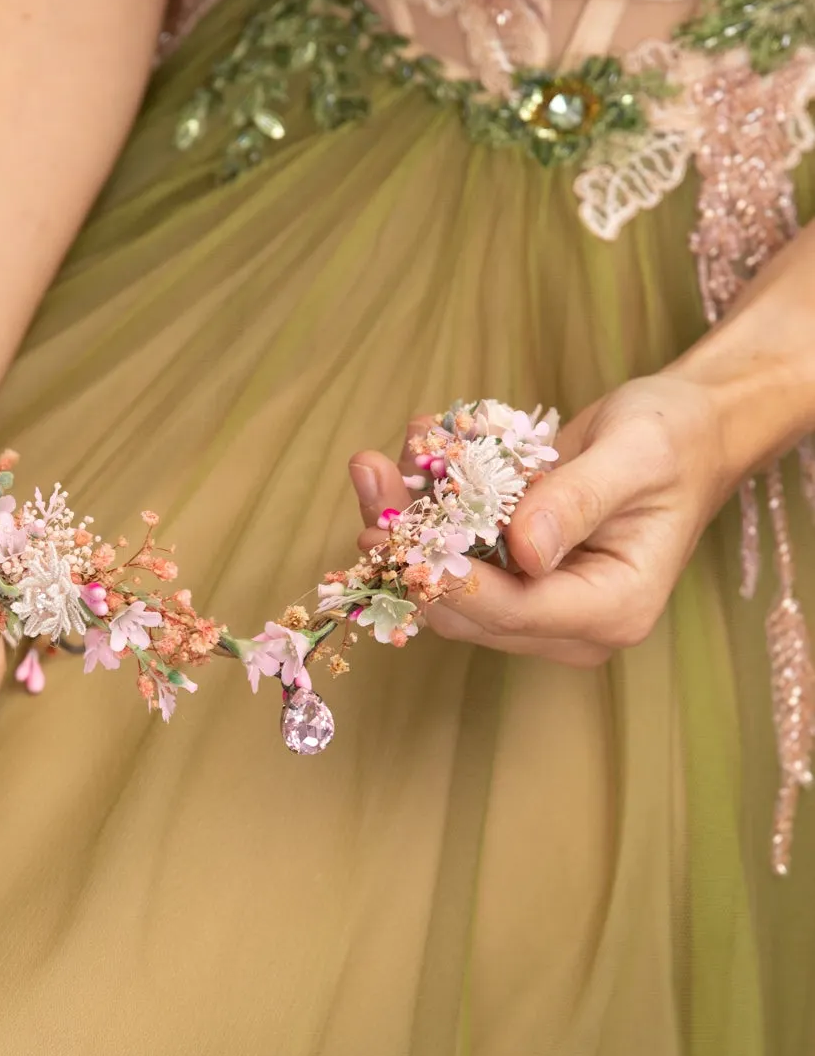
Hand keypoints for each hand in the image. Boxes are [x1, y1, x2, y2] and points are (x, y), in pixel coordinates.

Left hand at [348, 373, 733, 666]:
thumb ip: (578, 500)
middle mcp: (573, 623)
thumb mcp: (635, 455)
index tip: (395, 534)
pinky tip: (407, 459)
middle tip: (369, 475)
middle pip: (468, 607)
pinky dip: (425, 513)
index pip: (514, 611)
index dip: (450, 577)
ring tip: (374, 464)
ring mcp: (541, 607)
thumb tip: (523, 550)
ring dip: (404, 526)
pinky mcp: (516, 581)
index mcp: (613, 609)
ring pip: (448, 585)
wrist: (687, 432)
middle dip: (409, 546)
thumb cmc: (674, 440)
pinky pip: (455, 559)